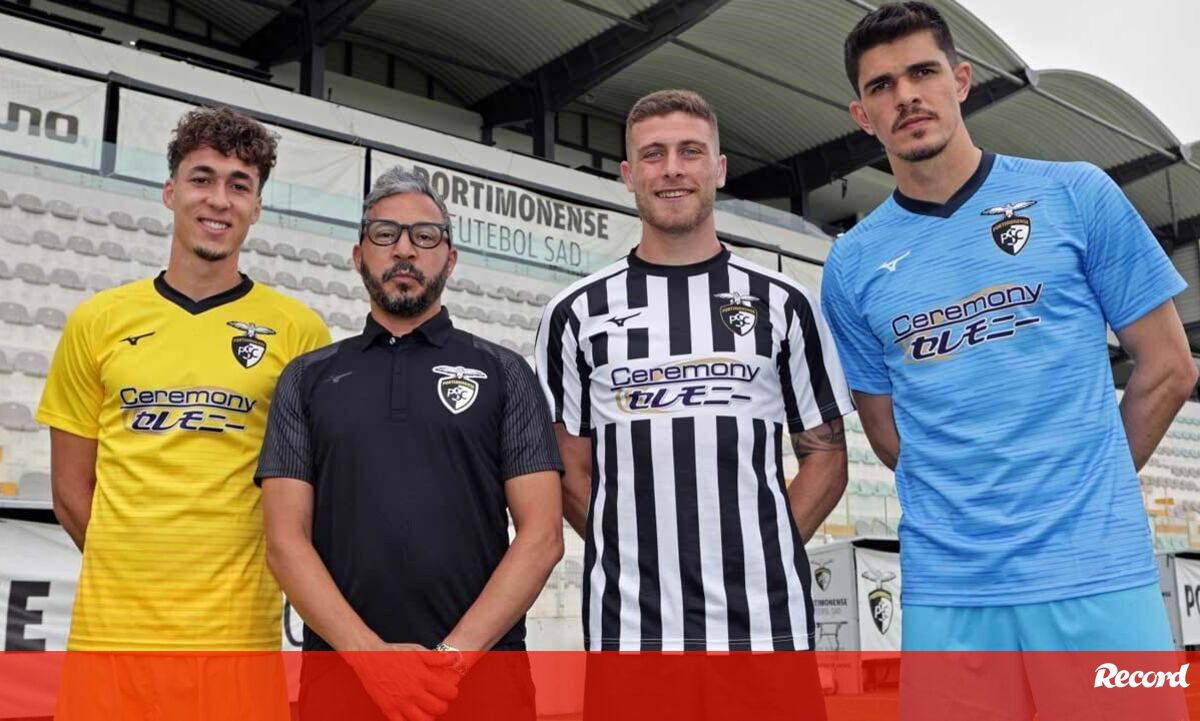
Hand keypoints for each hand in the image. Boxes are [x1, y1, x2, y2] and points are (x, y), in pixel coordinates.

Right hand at [344, 641, 461, 720]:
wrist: (369, 657)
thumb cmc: (393, 653)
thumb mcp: (417, 652)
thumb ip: (437, 658)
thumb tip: (455, 658)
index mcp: (422, 677)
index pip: (447, 693)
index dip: (452, 693)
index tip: (450, 691)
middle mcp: (413, 692)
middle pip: (438, 708)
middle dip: (443, 705)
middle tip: (440, 701)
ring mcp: (400, 703)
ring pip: (422, 720)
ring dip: (429, 717)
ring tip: (427, 710)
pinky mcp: (388, 709)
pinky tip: (412, 716)